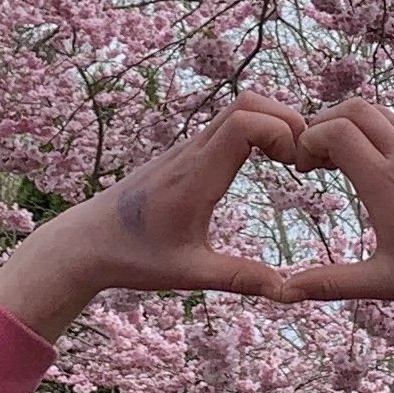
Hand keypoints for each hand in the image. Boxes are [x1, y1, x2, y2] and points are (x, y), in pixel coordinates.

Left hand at [0, 99, 307, 342]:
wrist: (86, 241)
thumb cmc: (133, 257)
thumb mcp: (189, 274)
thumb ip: (238, 278)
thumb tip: (286, 289)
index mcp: (195, 176)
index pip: (245, 122)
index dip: (281, 131)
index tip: (298, 165)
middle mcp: (192, 152)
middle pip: (248, 103)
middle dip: (288, 119)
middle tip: (307, 157)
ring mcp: (186, 148)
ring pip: (237, 109)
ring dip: (273, 122)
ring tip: (294, 159)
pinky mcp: (184, 153)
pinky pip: (226, 123)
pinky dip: (257, 129)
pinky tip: (270, 160)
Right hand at [280, 99, 393, 356]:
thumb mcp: (385, 282)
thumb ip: (331, 283)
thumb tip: (283, 292)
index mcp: (386, 183)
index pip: (336, 132)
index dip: (309, 139)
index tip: (301, 165)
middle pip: (357, 110)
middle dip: (327, 123)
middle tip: (316, 156)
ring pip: (387, 114)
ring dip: (358, 125)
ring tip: (348, 159)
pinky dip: (389, 130)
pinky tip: (388, 161)